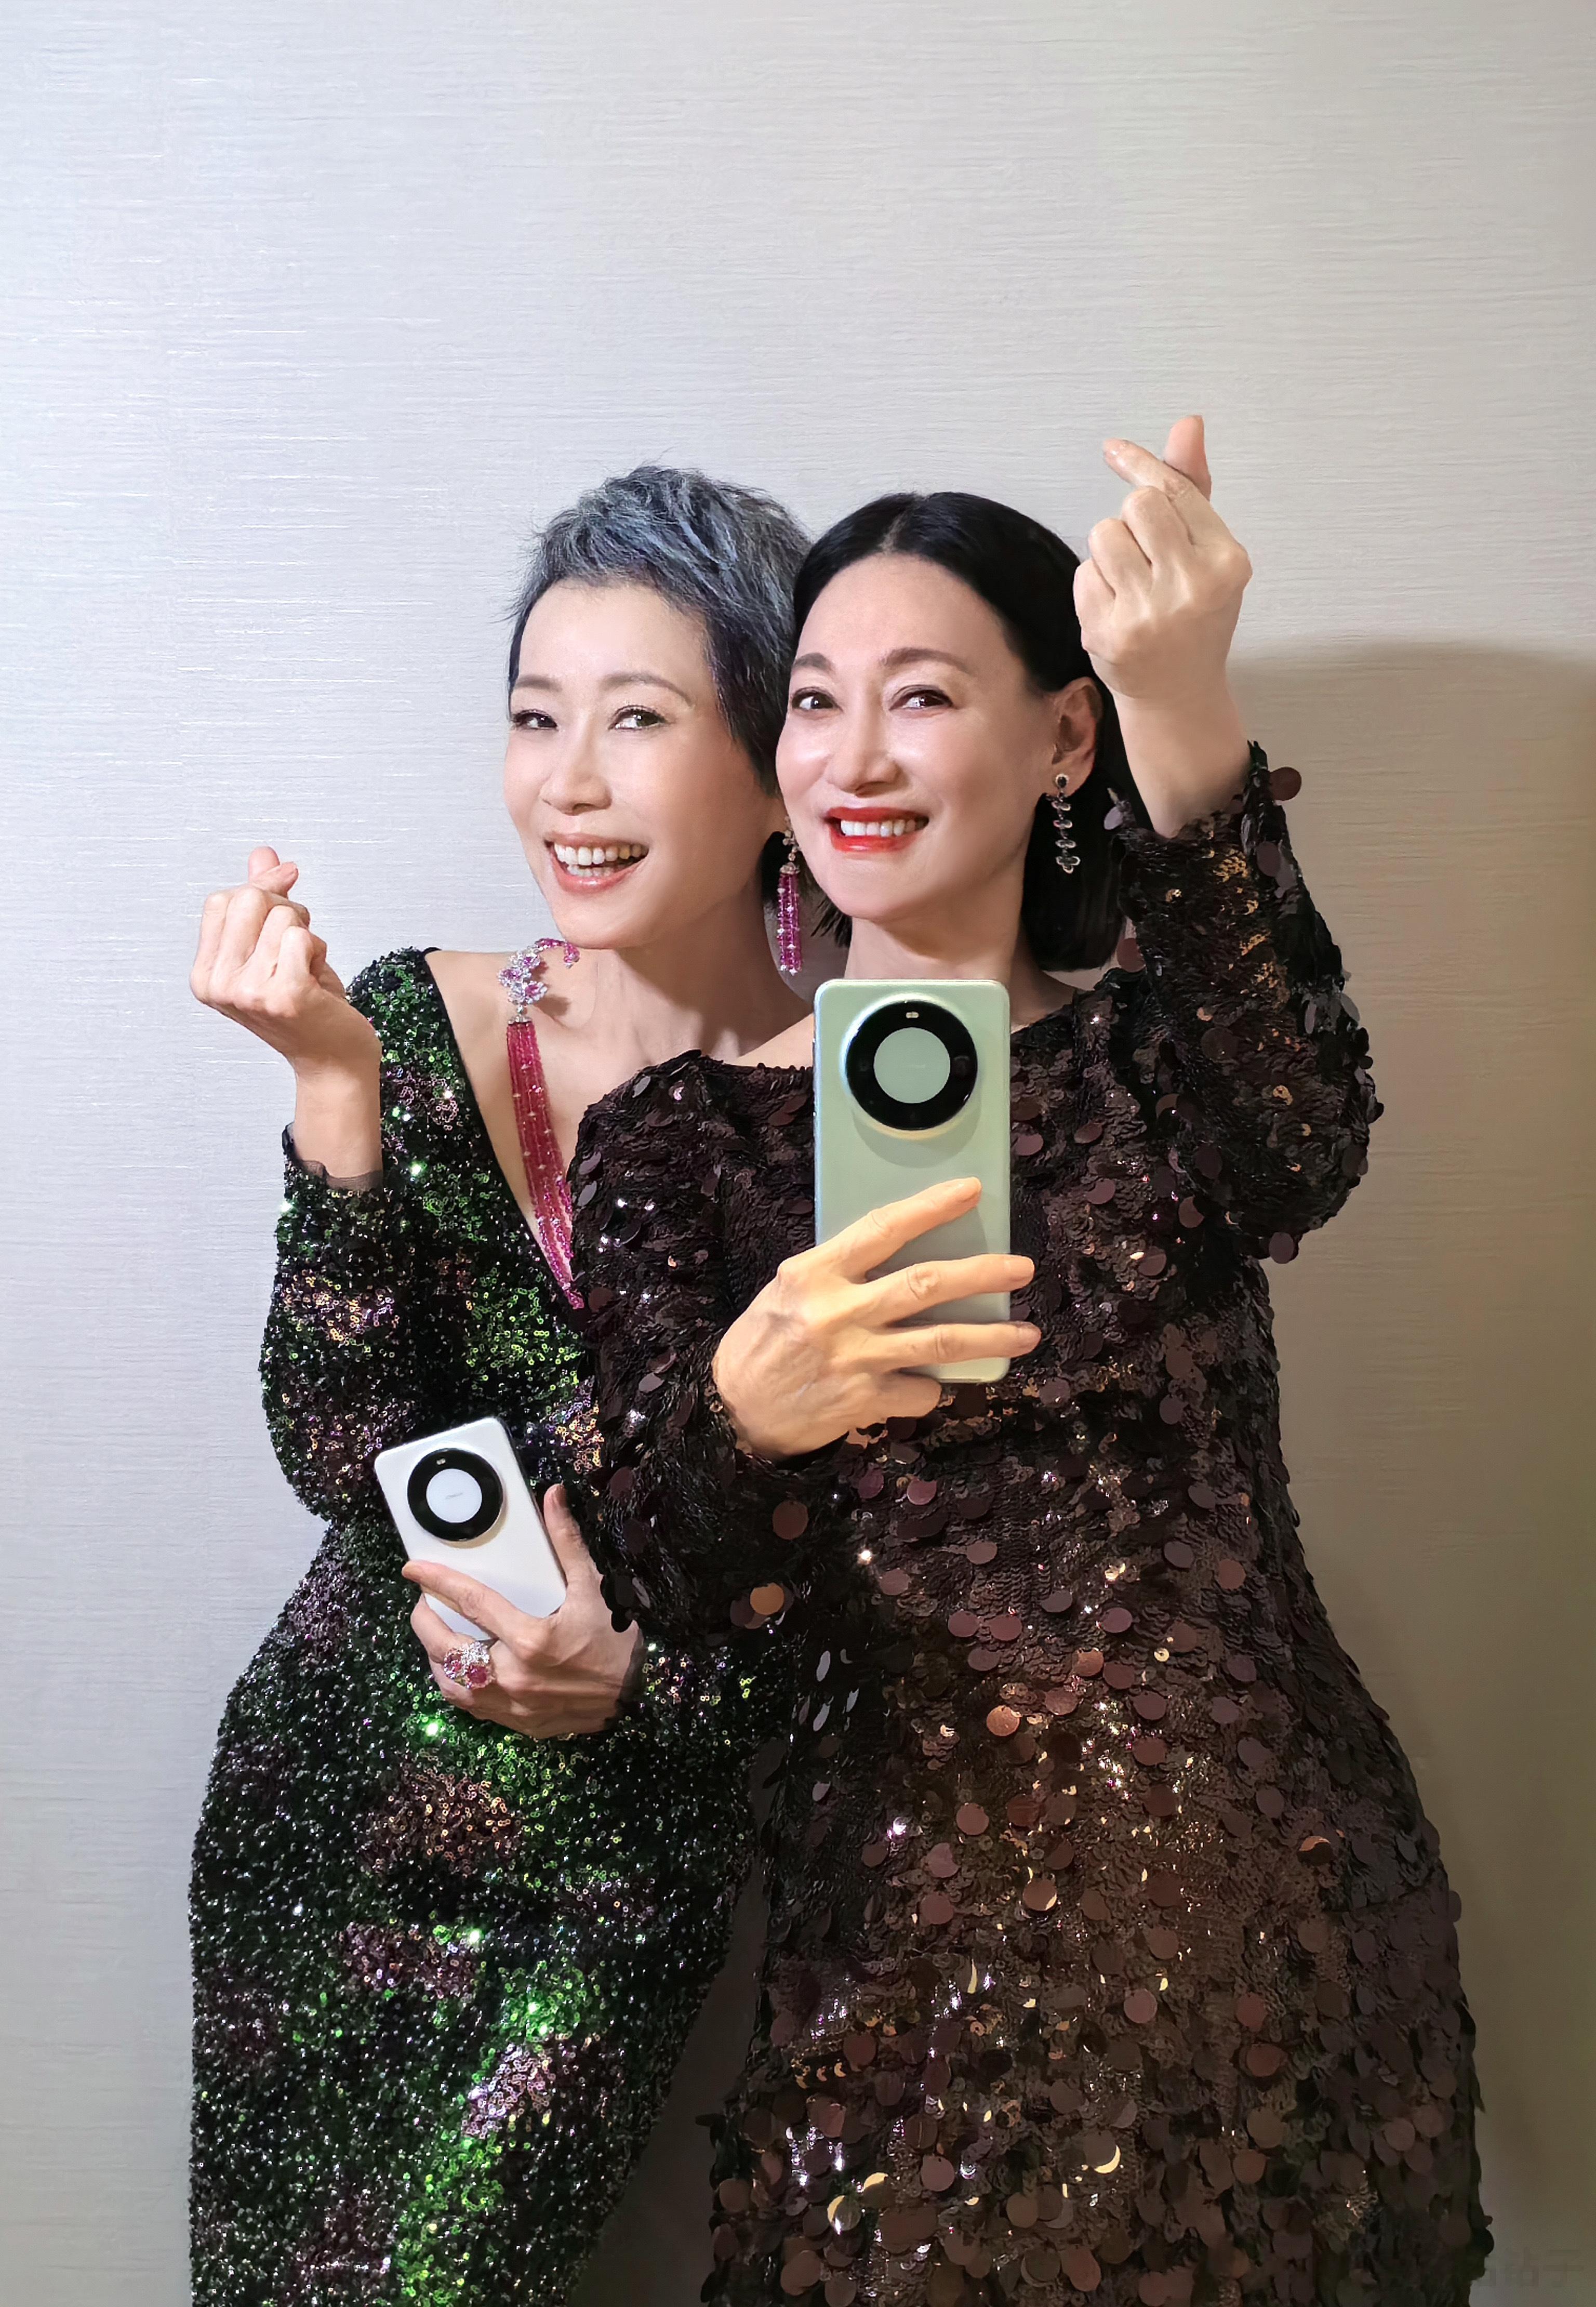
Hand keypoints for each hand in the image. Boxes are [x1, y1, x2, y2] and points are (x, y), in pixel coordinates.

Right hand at [191, 848, 379, 1084]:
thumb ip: (264, 900)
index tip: (288, 908)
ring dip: (307, 937)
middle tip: (300, 946)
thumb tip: (264, 853)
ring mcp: (248, 993)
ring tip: (307, 971)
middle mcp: (218, 985)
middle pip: (249, 899)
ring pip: (283, 916)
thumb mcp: (276, 949)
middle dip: (287, 909)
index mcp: (205, 974)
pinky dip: (320, 952)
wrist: (333, 1060)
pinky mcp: (284, 997)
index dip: (263, 890)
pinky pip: (305, 938)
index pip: (222, 899)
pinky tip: (318, 982)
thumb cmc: (307, 1005)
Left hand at [402, 1484, 643, 1736]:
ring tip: (434, 1634)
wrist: (634, 1696)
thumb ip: (567, 1542)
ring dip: (434, 1657)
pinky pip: (470, 1707)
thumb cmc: (614, 1640)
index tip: (414, 1568)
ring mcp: (512, 1705)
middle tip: (422, 1602)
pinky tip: (458, 1667)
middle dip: (423, 1621)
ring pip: (451, 1684)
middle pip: (446, 1649)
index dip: (438, 1581)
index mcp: (531, 1640)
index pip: (472, 1604)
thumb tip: (552, 1496)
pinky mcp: (516, 1722)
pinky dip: (456, 1684)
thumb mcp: (592, 1588)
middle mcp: (514, 1676)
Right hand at [711, 1178, 1038, 1459]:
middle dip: (983, 1273)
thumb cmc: (764, 1343)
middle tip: (1021, 1268)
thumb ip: (840, 1273)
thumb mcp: (790, 1291)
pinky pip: (920, 1389)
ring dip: (991, 1337)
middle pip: (926, 1283)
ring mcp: (854, 1358)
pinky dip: (933, 1386)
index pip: (882, 1228)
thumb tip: (904, 1256)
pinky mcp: (864, 1400)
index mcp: (815, 1273)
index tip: (971, 1191)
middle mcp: (837, 1312)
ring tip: (1027, 1333)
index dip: (930, 1208)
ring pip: (940, 1341)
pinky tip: (934, 1385)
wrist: (733, 1411)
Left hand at [1075, 416, 1251, 832]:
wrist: (1178, 695)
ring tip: (1133, 583)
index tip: (1115, 452)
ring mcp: (1149, 614)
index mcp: (1227, 562)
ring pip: (1104, 536)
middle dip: (1133, 520)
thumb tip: (1187, 423)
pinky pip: (1084, 573)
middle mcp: (1193, 587)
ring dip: (1111, 552)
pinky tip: (1118, 609)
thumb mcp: (1207, 551)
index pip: (1174, 491)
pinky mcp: (1109, 634)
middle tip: (1147, 556)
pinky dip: (1095, 585)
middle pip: (1137, 506)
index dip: (1140, 465)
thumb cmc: (1194, 612)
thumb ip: (1193, 487)